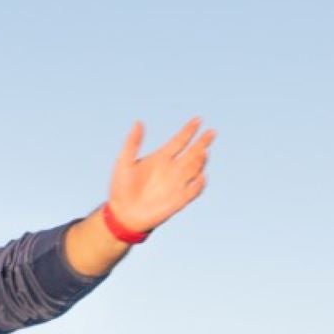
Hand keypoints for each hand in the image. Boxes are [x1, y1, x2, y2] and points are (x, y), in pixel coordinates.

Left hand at [107, 117, 213, 234]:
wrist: (122, 213)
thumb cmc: (121, 187)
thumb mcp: (124, 162)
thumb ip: (132, 142)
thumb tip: (138, 122)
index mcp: (161, 157)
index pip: (179, 141)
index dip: (189, 130)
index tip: (198, 120)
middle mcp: (172, 168)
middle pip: (192, 152)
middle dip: (202, 142)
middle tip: (211, 132)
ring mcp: (177, 183)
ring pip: (195, 169)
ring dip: (200, 161)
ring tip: (202, 152)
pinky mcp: (179, 199)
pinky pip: (193, 191)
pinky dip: (199, 184)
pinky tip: (201, 177)